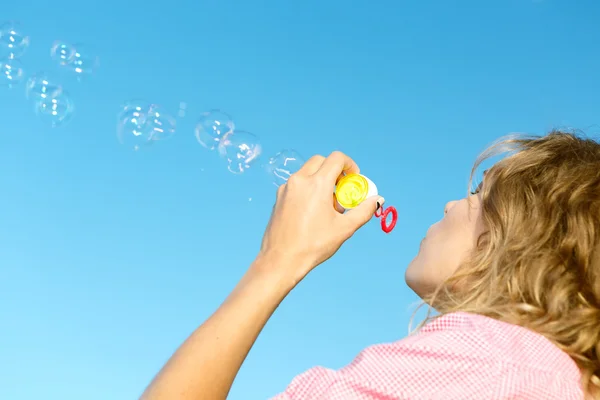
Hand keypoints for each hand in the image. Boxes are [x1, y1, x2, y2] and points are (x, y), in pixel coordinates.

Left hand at [258, 151, 383, 282]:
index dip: (350, 165)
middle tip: (342, 189)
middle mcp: (299, 180)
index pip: (336, 158)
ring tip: (328, 204)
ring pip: (307, 172)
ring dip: (321, 179)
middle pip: (320, 161)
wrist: (281, 259)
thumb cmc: (313, 245)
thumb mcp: (344, 229)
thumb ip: (363, 211)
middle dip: (334, 170)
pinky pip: (297, 184)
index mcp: (317, 184)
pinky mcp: (278, 197)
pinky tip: (312, 211)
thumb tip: (377, 200)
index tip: (353, 179)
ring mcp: (286, 188)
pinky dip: (308, 188)